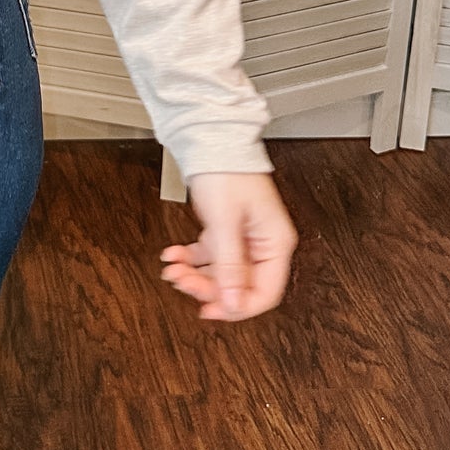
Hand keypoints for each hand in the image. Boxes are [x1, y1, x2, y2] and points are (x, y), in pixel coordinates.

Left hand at [159, 170, 296, 321]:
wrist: (210, 139)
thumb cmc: (226, 171)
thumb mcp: (226, 223)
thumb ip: (230, 266)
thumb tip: (233, 303)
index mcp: (275, 242)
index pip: (264, 293)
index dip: (237, 307)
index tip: (210, 310)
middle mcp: (263, 243)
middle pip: (239, 285)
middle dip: (207, 287)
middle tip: (183, 282)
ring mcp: (245, 237)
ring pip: (222, 272)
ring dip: (195, 274)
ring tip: (174, 268)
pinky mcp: (227, 230)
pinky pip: (211, 255)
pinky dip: (192, 258)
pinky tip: (175, 254)